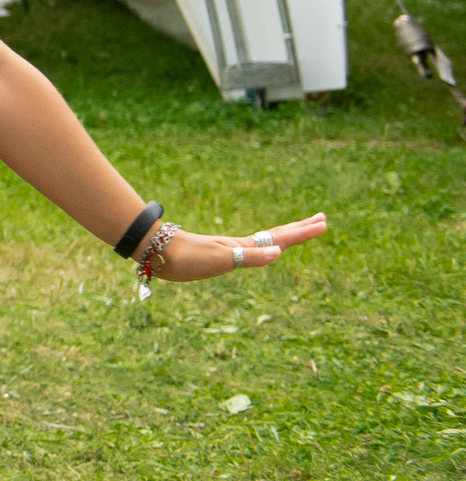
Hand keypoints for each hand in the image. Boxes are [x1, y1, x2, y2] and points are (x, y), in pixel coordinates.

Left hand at [151, 212, 327, 281]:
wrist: (156, 252)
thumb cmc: (187, 258)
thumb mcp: (220, 259)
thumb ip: (250, 257)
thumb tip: (280, 252)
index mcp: (243, 246)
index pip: (280, 238)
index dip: (302, 233)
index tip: (324, 224)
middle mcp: (239, 246)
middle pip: (276, 235)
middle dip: (300, 229)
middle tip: (322, 220)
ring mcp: (229, 249)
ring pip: (264, 241)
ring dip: (283, 236)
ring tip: (296, 233)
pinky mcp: (218, 255)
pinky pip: (250, 249)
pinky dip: (263, 248)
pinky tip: (260, 249)